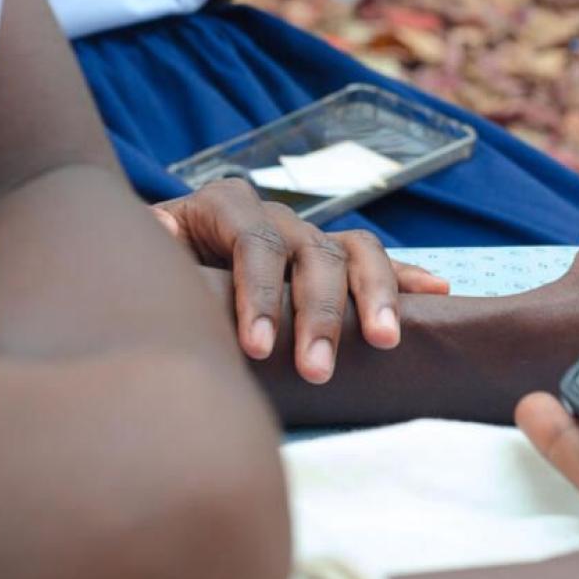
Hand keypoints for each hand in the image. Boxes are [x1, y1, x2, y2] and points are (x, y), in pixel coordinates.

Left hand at [153, 179, 448, 382]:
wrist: (160, 265)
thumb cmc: (150, 269)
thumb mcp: (140, 255)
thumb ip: (149, 248)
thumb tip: (154, 231)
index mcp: (226, 207)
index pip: (253, 244)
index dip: (260, 294)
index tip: (259, 348)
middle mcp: (276, 217)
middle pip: (313, 255)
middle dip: (320, 316)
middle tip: (318, 372)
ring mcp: (312, 239)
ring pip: (358, 253)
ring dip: (377, 296)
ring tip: (387, 340)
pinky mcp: (336, 262)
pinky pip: (378, 263)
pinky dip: (409, 277)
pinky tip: (438, 292)